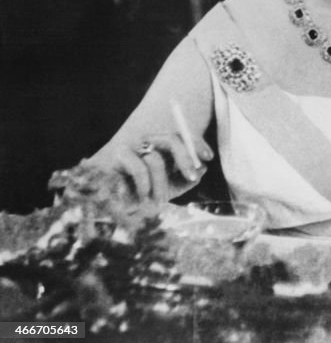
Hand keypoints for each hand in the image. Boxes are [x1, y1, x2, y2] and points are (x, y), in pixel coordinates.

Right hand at [98, 134, 213, 202]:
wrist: (109, 205)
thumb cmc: (143, 195)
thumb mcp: (169, 189)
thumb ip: (186, 179)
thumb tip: (202, 168)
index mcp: (160, 146)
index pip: (182, 137)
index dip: (197, 144)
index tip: (209, 158)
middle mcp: (146, 141)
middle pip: (171, 139)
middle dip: (185, 158)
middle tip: (193, 177)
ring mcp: (131, 146)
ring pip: (155, 159)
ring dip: (161, 184)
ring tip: (160, 202)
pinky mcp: (117, 155)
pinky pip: (139, 168)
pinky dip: (145, 185)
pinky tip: (144, 197)